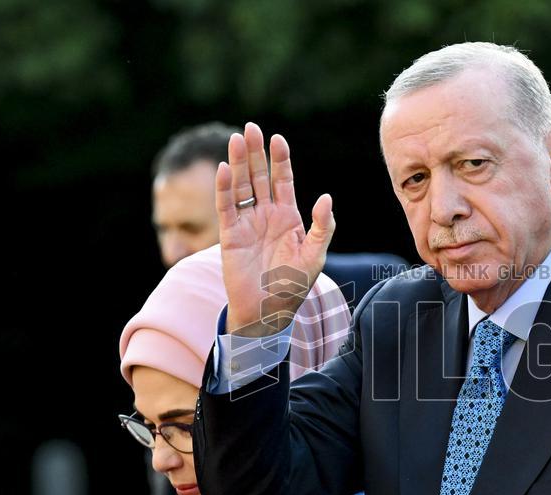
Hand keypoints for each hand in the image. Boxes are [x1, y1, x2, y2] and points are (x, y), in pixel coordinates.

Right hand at [215, 123, 335, 335]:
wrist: (268, 311)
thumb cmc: (294, 285)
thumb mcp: (315, 255)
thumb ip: (323, 226)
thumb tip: (326, 197)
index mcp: (288, 216)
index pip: (283, 180)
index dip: (280, 159)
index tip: (277, 139)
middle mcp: (266, 215)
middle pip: (259, 176)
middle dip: (255, 152)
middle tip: (250, 127)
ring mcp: (247, 223)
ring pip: (241, 186)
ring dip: (237, 163)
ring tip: (235, 139)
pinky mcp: (230, 234)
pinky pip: (226, 207)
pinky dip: (225, 188)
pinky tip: (224, 170)